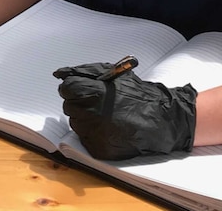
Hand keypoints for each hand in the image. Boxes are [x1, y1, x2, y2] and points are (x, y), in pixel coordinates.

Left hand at [53, 62, 196, 159]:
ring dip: (84, 117)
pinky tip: (108, 127)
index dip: (73, 87)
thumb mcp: (113, 75)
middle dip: (79, 102)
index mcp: (95, 93)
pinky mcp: (99, 150)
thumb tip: (60, 74)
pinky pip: (84, 138)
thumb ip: (85, 72)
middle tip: (96, 101)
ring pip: (75, 123)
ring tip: (105, 115)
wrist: (161, 120)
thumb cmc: (138, 95)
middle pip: (69, 106)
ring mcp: (95, 134)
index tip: (80, 88)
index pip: (67, 89)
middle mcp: (92, 115)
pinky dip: (92, 132)